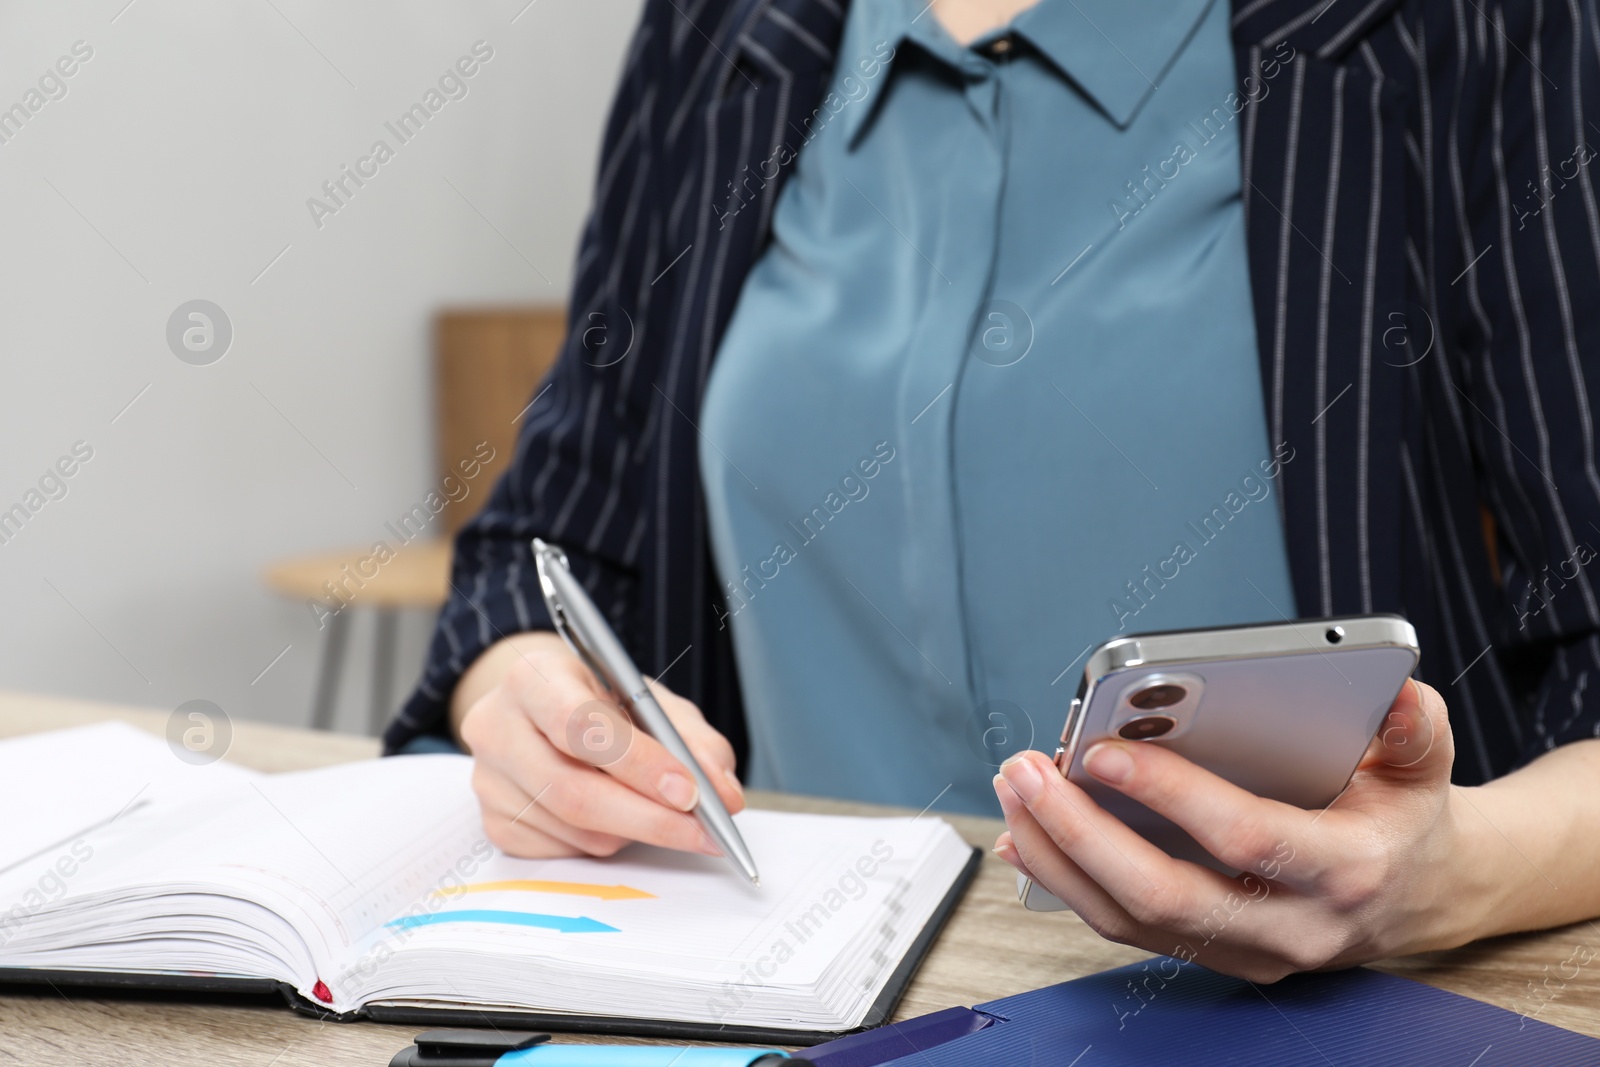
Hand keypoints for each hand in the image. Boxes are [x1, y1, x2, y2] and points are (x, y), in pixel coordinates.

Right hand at [455, 631, 744, 858]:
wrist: (539, 707)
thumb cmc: (596, 698)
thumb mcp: (648, 698)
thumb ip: (692, 740)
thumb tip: (724, 795)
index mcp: (532, 677)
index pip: (581, 725)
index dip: (639, 764)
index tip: (691, 792)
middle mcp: (496, 726)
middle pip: (572, 790)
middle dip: (650, 817)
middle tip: (703, 831)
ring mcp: (489, 780)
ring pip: (574, 828)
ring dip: (633, 832)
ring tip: (664, 815)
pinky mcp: (494, 822)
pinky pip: (562, 851)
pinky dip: (606, 842)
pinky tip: (620, 819)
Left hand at [992, 679, 1480, 980]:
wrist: (1417, 895)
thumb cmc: (1403, 818)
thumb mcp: (1424, 765)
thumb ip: (1415, 729)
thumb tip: (1398, 694)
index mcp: (1343, 870)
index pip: (1244, 837)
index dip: (1170, 794)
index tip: (1104, 749)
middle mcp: (1290, 925)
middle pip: (1164, 895)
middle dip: (1082, 831)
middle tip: (1029, 771)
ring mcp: (1246, 950)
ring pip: (1130, 920)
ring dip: (1058, 856)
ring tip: (1016, 792)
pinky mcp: (1211, 953)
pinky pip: (1124, 926)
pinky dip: (1066, 882)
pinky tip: (1028, 836)